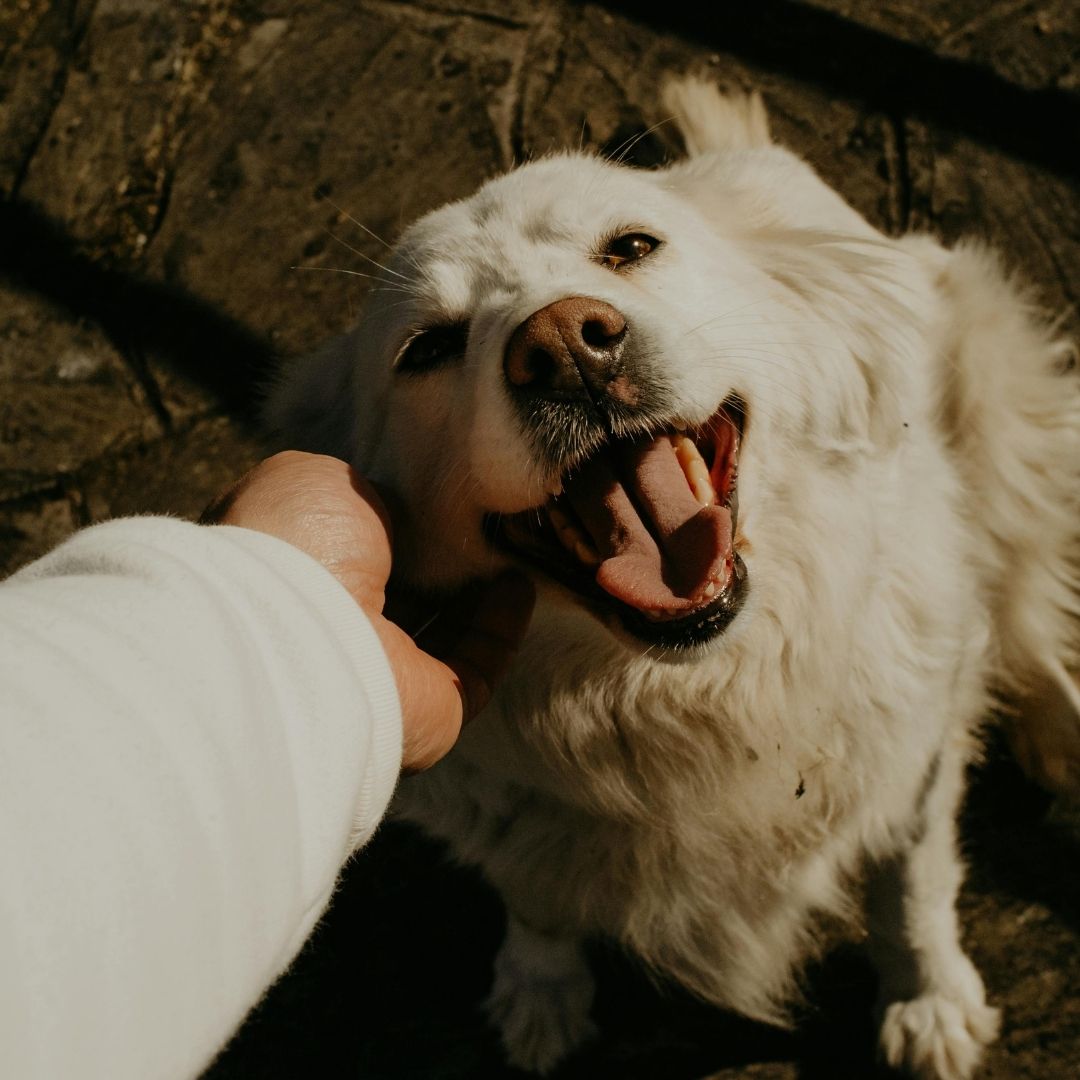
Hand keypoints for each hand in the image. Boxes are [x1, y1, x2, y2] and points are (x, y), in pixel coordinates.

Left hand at [201, 451, 533, 769]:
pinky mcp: (430, 710)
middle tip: (488, 528)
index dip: (399, 529)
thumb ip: (364, 495)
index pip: (356, 555)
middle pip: (402, 596)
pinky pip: (476, 668)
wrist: (300, 630)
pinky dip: (500, 629)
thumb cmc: (296, 544)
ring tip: (516, 552)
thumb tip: (402, 517)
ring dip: (481, 596)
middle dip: (445, 564)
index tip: (440, 502)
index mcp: (296, 581)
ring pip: (443, 636)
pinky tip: (520, 586)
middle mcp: (333, 633)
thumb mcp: (318, 482)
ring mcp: (381, 678)